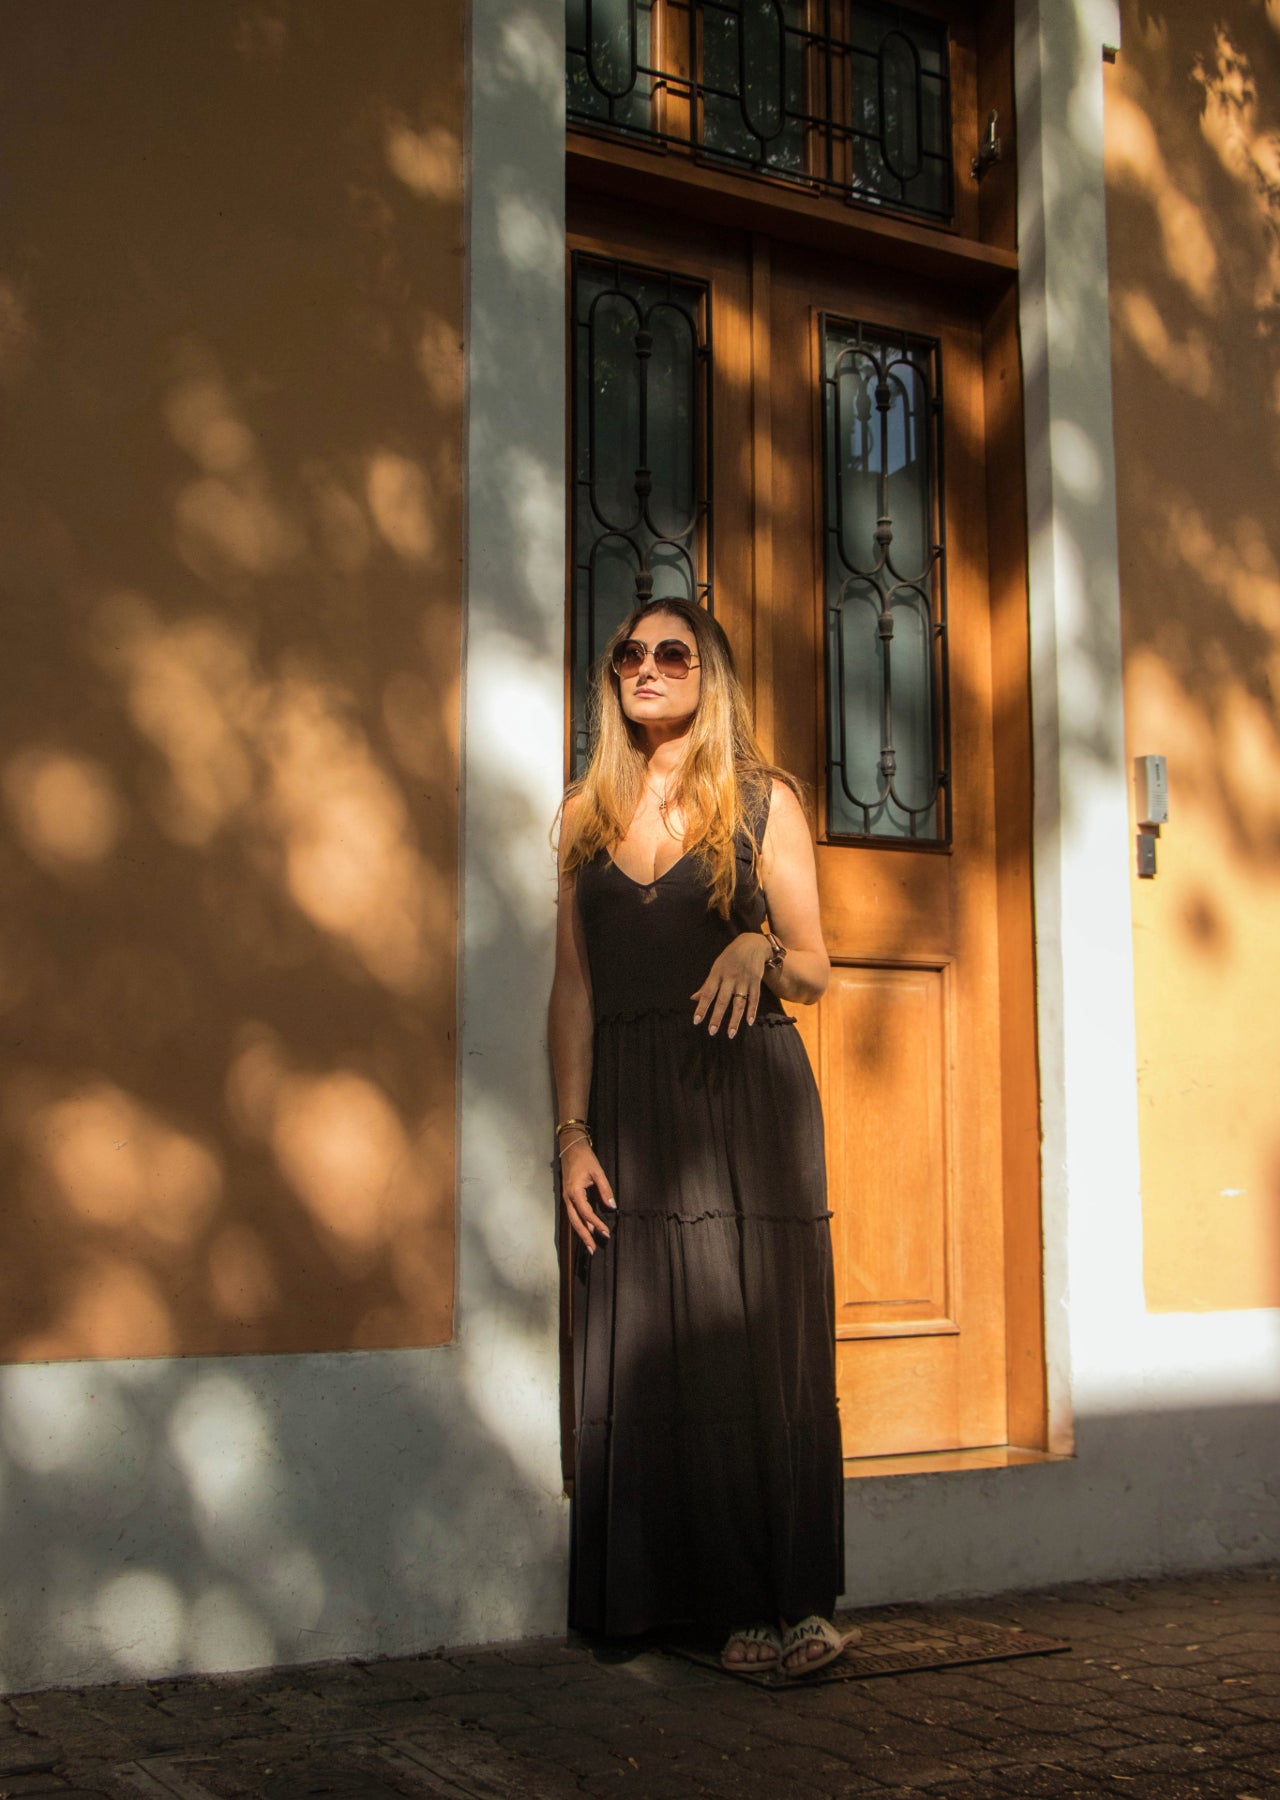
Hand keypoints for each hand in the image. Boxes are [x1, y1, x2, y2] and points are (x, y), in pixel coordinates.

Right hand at [559, 1137, 615, 1253]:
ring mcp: (566, 1198)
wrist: (570, 1148)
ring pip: (573, 1219)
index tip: (606, 1233)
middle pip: (575, 1221)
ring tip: (589, 1245)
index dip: (596, 1224)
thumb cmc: (585, 1159)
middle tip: (593, 1250)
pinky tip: (586, 1230)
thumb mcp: (598, 1172)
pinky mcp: (568, 1196)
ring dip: (581, 1232)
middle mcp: (568, 1198)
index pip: (586, 1213)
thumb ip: (605, 1190)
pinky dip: (579, 1224)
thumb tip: (612, 1207)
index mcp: (574, 1192)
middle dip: (584, 1236)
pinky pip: (573, 1214)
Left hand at [691, 932, 771, 1038]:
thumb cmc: (730, 957)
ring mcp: (744, 980)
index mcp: (717, 974)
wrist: (752, 943)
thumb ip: (706, 985)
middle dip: (717, 1017)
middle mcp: (730, 978)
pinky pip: (754, 998)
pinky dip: (752, 1010)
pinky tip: (749, 1022)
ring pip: (739, 1002)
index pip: (707, 993)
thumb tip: (693, 999)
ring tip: (731, 1034)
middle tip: (712, 1032)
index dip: (702, 1007)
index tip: (696, 1021)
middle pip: (722, 1000)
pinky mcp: (756, 981)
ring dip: (735, 1019)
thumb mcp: (716, 967)